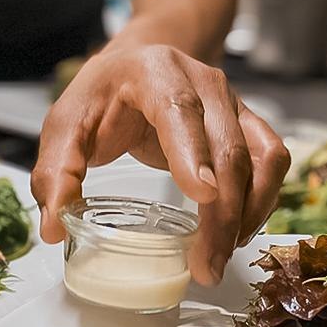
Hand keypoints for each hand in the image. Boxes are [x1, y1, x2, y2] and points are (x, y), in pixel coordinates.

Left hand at [32, 44, 289, 285]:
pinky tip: (238, 233)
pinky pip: (272, 163)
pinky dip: (263, 201)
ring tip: (219, 257)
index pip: (180, 110)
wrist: (141, 60)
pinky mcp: (249, 124)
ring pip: (261, 159)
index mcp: (154, 72)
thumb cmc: (104, 95)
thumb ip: (56, 173)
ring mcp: (234, 103)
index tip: (202, 196)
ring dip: (248, 213)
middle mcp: (204, 82)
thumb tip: (54, 228)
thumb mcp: (66, 125)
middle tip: (205, 265)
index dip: (193, 153)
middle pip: (227, 149)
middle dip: (222, 214)